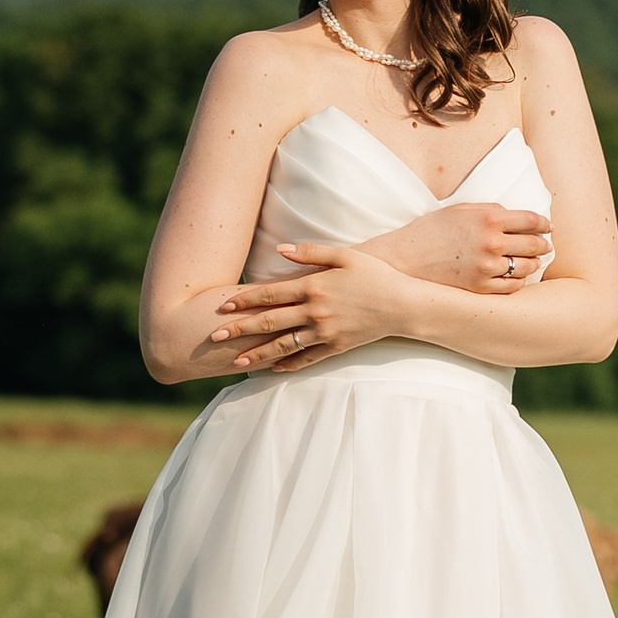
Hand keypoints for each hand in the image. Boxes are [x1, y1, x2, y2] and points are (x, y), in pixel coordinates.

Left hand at [206, 241, 406, 372]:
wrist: (403, 305)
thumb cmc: (374, 275)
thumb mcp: (344, 255)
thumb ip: (310, 252)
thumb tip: (280, 249)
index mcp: (313, 287)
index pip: (270, 294)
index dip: (244, 300)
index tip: (223, 306)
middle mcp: (315, 312)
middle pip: (269, 322)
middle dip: (240, 329)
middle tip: (214, 335)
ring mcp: (325, 332)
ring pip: (283, 345)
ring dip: (257, 353)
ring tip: (235, 359)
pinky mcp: (336, 347)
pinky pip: (307, 358)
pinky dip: (288, 364)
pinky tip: (271, 369)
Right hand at [373, 198, 553, 293]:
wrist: (405, 260)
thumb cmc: (432, 231)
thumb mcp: (461, 210)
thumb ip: (492, 210)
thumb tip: (519, 216)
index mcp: (489, 218)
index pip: (532, 220)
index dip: (544, 224)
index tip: (548, 227)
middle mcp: (492, 243)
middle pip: (534, 244)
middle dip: (543, 244)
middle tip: (545, 245)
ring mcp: (487, 268)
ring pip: (528, 267)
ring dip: (534, 263)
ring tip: (532, 260)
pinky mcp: (482, 288)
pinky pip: (513, 286)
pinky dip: (519, 280)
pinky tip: (515, 275)